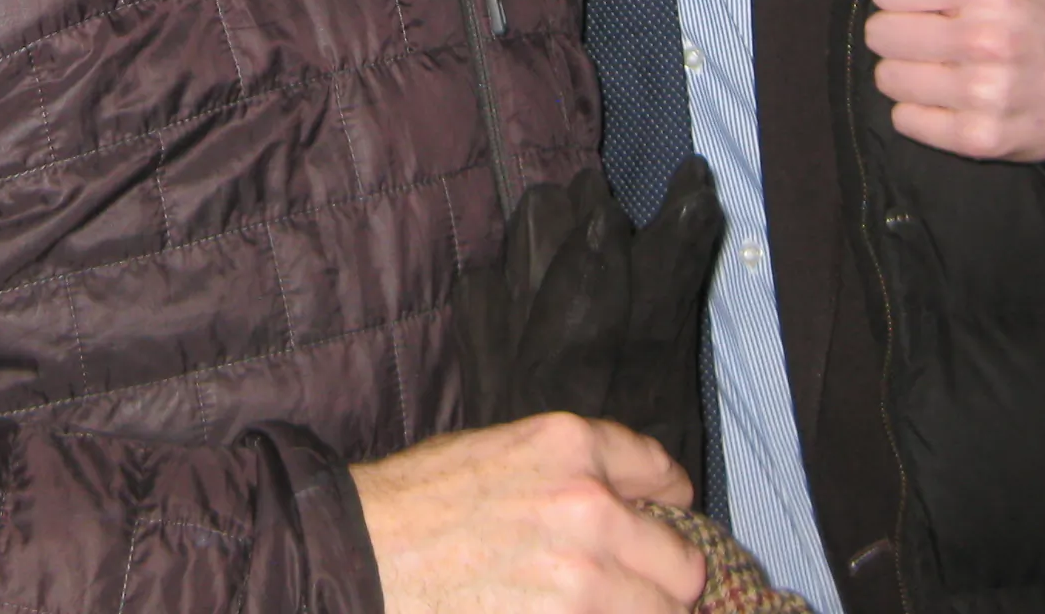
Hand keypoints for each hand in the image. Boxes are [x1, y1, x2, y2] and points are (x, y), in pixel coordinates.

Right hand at [354, 414, 706, 612]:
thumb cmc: (414, 504)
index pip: (663, 474)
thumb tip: (619, 503)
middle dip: (661, 581)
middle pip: (683, 564)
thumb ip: (567, 472)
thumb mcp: (495, 451)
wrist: (360, 557)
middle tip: (630, 590)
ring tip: (599, 609)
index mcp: (570, 446)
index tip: (660, 523)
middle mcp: (590, 508)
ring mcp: (584, 580)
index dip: (666, 506)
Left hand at [863, 0, 1044, 168]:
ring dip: (909, 71)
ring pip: (887, 77)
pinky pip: (906, 121)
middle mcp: (984, 40)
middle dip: (904, 29)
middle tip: (939, 29)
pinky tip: (952, 94)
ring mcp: (984, 93)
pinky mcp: (981, 138)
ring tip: (945, 61)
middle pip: (881, 33)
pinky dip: (921, 111)